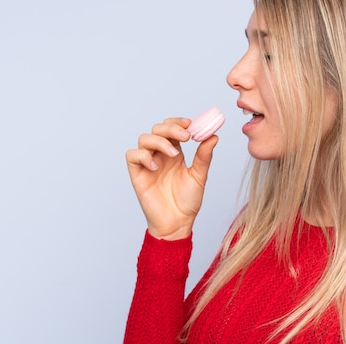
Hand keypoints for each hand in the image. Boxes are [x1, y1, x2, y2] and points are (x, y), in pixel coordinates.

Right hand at [125, 117, 218, 239]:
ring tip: (173, 154)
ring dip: (159, 141)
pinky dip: (143, 156)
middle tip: (185, 136)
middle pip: (157, 129)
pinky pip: (132, 156)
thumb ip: (204, 156)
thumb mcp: (199, 176)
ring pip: (144, 138)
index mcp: (174, 153)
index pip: (172, 128)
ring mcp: (147, 164)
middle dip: (171, 128)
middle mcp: (159, 155)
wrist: (178, 223)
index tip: (190, 124)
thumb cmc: (187, 202)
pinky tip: (156, 167)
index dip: (178, 122)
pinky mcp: (137, 174)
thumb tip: (213, 136)